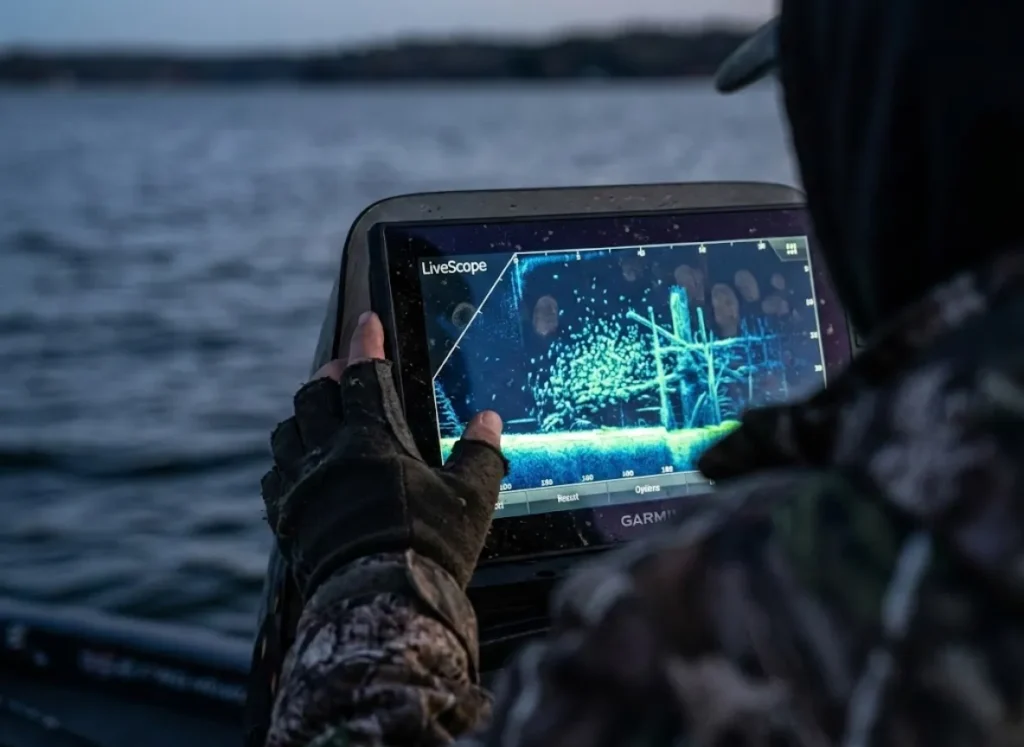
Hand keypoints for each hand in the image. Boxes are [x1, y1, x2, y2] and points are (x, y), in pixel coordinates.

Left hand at [261, 312, 506, 598]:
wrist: (380, 605)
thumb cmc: (428, 548)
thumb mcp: (470, 498)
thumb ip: (480, 454)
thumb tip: (488, 421)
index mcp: (371, 440)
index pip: (366, 375)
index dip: (367, 343)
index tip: (367, 323)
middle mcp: (327, 456)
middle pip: (314, 395)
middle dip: (330, 375)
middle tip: (343, 371)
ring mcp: (300, 487)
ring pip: (286, 433)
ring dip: (304, 417)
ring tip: (319, 416)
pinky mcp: (286, 519)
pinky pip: (273, 477)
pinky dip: (285, 462)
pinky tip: (300, 468)